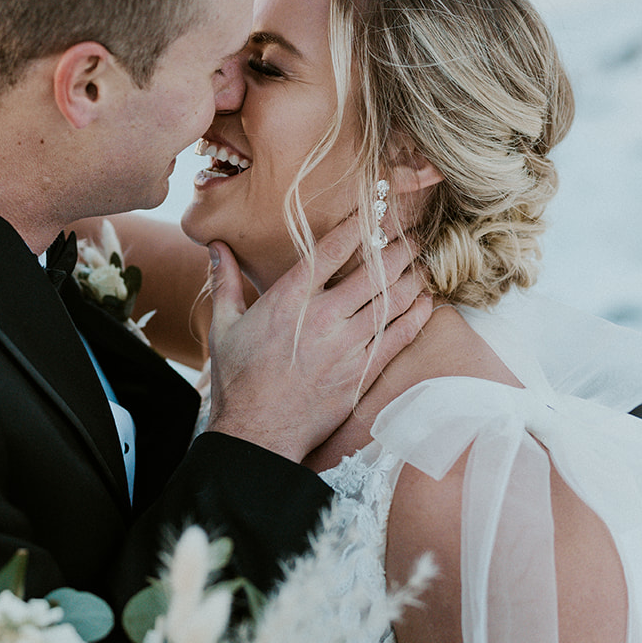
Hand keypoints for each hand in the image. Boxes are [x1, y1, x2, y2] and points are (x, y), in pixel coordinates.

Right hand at [205, 215, 431, 461]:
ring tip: (423, 261)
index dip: (358, 226)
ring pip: (391, 300)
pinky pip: (399, 336)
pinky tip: (426, 301)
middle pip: (372, 271)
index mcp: (289, 300)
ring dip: (412, 276)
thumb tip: (215, 246)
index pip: (332, 250)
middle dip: (398, 248)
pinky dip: (416, 315)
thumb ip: (224, 281)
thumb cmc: (238, 380)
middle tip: (413, 234)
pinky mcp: (361, 373)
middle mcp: (322, 318)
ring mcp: (346, 347)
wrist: (258, 432)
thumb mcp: (224, 326)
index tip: (374, 210)